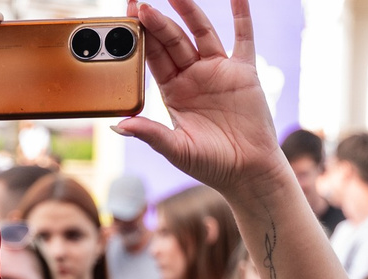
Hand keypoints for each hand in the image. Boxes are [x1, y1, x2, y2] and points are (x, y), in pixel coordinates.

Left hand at [112, 0, 284, 198]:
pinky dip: (241, 14)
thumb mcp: (176, 150)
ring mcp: (217, 70)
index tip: (127, 17)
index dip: (140, 38)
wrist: (249, 172)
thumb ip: (150, 134)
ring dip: (188, 11)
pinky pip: (243, 37)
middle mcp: (192, 76)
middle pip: (172, 40)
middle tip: (140, 3)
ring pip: (200, 32)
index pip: (153, 57)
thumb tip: (118, 125)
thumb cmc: (212, 165)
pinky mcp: (243, 71)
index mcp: (172, 91)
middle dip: (156, 21)